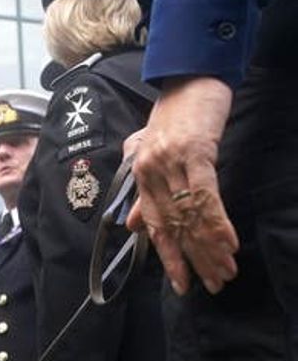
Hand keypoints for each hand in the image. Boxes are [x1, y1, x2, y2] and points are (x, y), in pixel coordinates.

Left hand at [126, 77, 237, 296]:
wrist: (190, 74)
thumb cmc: (175, 114)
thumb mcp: (150, 152)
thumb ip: (140, 190)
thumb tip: (132, 226)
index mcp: (141, 176)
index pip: (154, 227)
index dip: (169, 258)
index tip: (183, 284)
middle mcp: (151, 174)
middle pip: (173, 228)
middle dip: (194, 261)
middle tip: (212, 285)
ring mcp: (171, 164)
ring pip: (190, 217)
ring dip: (209, 249)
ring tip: (225, 272)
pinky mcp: (194, 153)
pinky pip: (205, 197)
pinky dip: (217, 224)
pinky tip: (228, 244)